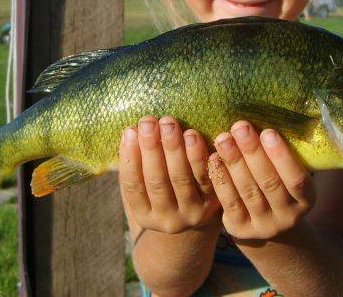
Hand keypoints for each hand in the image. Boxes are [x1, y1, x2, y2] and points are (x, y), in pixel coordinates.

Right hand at [119, 115, 220, 233]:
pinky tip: (192, 135)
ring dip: (174, 148)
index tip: (130, 131)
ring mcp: (191, 212)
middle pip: (156, 181)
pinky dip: (197, 156)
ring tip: (169, 124)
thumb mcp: (147, 185)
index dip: (129, 158)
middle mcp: (167, 219)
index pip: (132, 186)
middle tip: (149, 122)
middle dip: (152, 148)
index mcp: (144, 215)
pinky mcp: (212, 202)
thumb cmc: (165, 187)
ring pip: (180, 178)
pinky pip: (205, 176)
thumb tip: (134, 130)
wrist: (198, 211)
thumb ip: (138, 164)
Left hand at [209, 120, 315, 240]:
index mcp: (306, 200)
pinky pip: (229, 202)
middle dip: (253, 152)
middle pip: (269, 183)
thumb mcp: (290, 174)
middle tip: (240, 127)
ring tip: (223, 138)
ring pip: (247, 191)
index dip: (282, 156)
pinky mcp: (240, 228)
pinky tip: (213, 158)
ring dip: (233, 162)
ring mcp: (263, 225)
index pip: (296, 179)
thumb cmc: (280, 185)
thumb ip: (283, 155)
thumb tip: (268, 115)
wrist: (268, 223)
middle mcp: (288, 216)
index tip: (268, 131)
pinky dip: (221, 178)